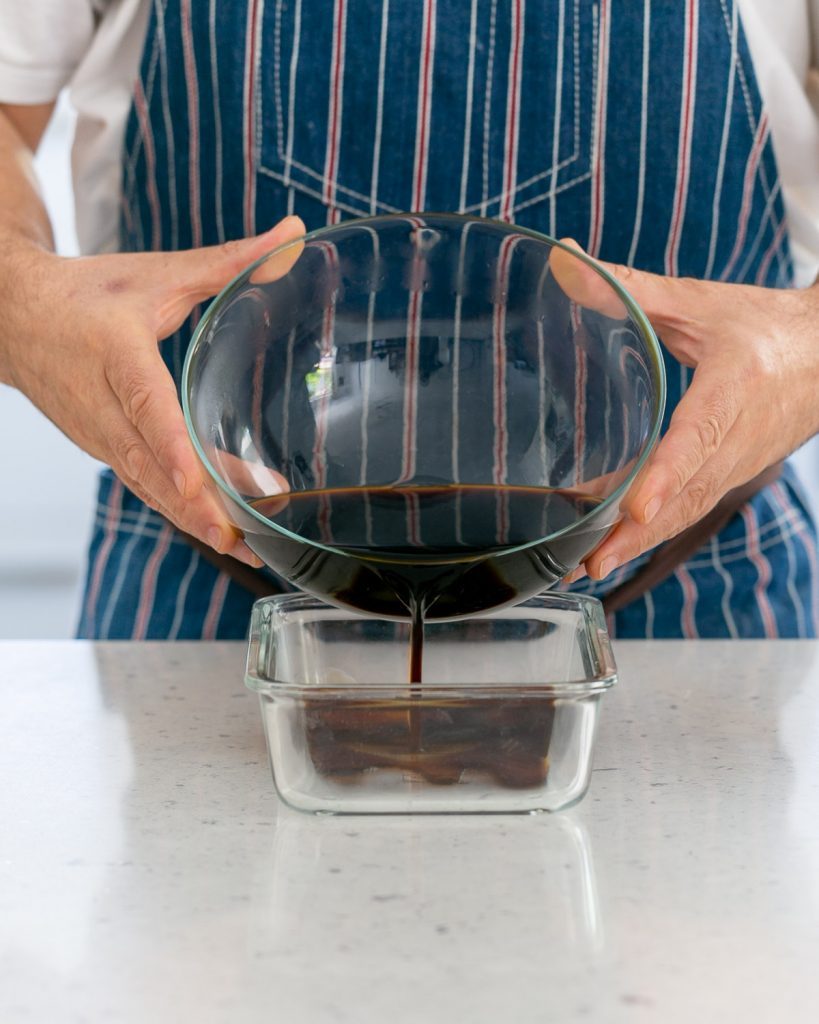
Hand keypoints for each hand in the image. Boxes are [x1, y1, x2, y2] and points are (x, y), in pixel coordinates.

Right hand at [0, 216, 304, 564]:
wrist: (13, 320)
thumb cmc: (87, 295)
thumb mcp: (158, 273)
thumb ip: (229, 262)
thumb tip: (296, 234)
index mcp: (114, 353)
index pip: (145, 406)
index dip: (170, 446)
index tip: (195, 481)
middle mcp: (101, 405)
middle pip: (148, 463)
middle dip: (191, 505)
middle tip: (236, 537)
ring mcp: (99, 435)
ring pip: (146, 483)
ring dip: (189, 517)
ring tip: (239, 547)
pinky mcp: (104, 450)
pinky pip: (143, 483)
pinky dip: (177, 508)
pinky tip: (217, 528)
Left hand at [551, 241, 818, 580]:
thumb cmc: (763, 325)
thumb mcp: (697, 300)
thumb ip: (627, 286)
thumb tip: (558, 256)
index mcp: (736, 387)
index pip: (700, 437)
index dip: (668, 475)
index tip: (635, 508)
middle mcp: (741, 436)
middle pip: (688, 494)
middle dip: (638, 534)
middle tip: (588, 563)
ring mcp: (740, 462)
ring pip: (689, 509)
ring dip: (641, 543)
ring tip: (588, 567)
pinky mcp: (734, 473)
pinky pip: (693, 506)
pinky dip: (655, 529)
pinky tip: (613, 542)